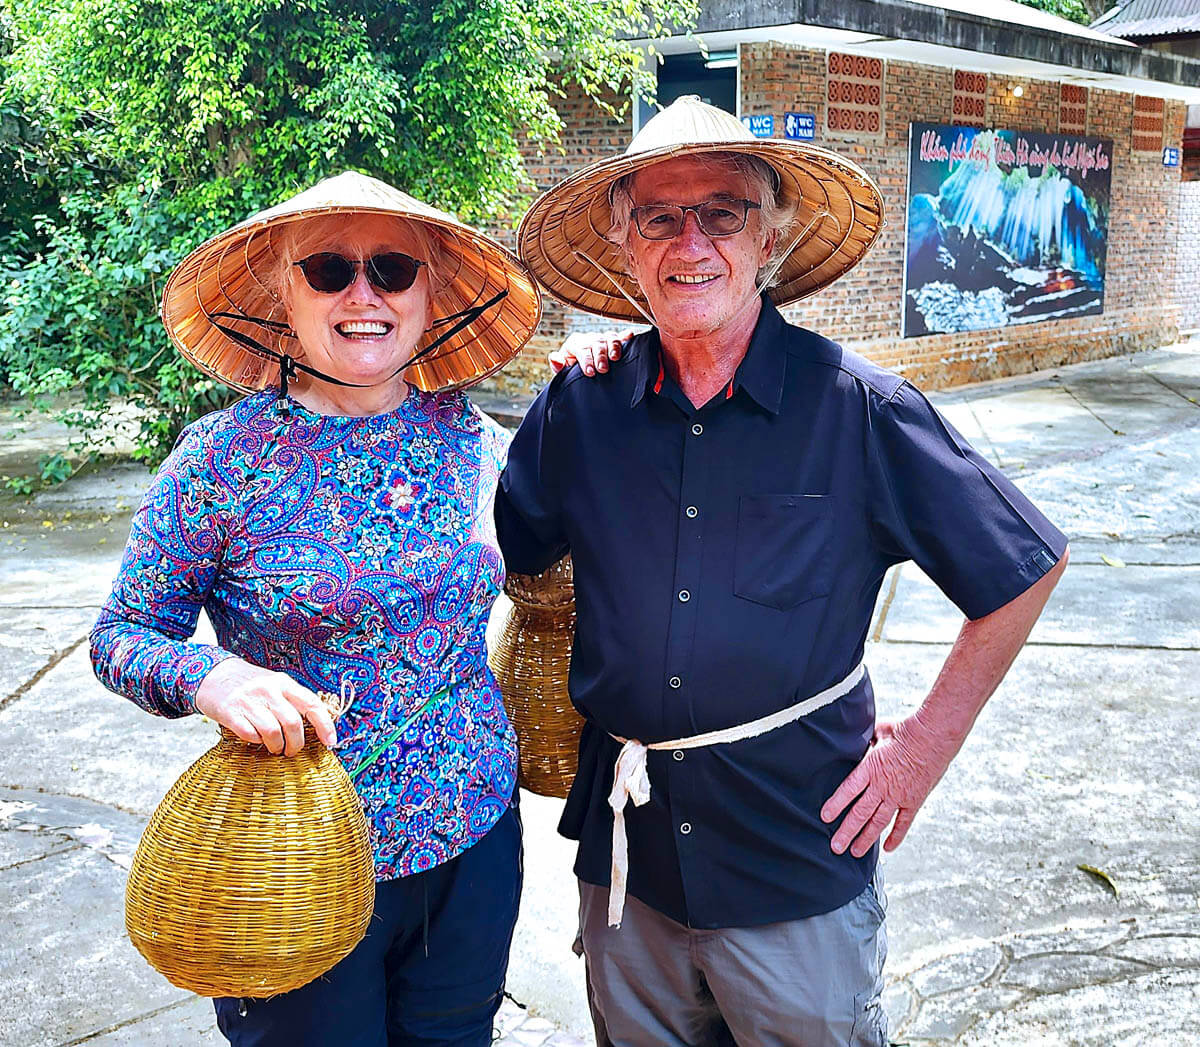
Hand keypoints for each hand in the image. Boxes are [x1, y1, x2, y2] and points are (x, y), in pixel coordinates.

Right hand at [194, 658, 336, 755]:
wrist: (213, 674)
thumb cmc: (249, 684)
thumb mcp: (274, 684)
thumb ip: (292, 700)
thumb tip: (316, 724)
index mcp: (283, 683)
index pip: (312, 704)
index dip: (325, 725)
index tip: (331, 741)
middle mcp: (268, 690)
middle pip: (292, 723)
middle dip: (296, 744)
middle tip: (291, 751)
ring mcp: (249, 701)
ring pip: (272, 732)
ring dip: (276, 746)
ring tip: (275, 748)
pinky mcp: (230, 712)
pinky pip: (250, 734)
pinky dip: (256, 741)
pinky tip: (255, 739)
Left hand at [548, 329, 636, 375]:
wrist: (581, 371)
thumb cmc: (571, 369)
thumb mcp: (562, 369)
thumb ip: (557, 364)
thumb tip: (555, 359)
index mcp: (575, 343)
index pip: (581, 349)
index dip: (586, 360)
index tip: (590, 372)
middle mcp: (590, 339)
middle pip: (597, 343)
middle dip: (600, 356)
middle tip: (602, 369)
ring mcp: (602, 339)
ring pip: (610, 338)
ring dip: (614, 347)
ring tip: (615, 357)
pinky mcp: (613, 343)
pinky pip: (620, 337)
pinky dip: (625, 337)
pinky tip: (629, 335)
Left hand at [820, 716, 954, 856]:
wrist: (933, 736)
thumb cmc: (906, 730)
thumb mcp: (877, 732)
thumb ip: (865, 742)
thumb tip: (857, 741)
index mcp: (870, 768)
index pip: (848, 790)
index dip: (835, 805)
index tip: (825, 817)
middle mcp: (882, 786)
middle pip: (860, 813)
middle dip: (846, 832)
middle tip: (836, 847)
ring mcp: (899, 796)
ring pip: (878, 822)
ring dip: (866, 838)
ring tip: (855, 852)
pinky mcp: (914, 801)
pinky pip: (903, 823)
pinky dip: (895, 836)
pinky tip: (887, 848)